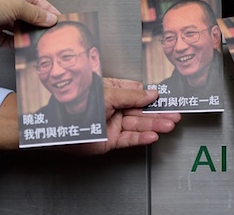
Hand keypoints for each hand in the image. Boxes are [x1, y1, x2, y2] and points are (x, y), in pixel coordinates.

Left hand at [0, 0, 59, 47]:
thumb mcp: (16, 4)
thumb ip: (35, 13)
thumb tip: (50, 18)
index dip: (47, 9)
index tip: (57, 18)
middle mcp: (5, 3)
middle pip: (29, 15)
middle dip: (39, 23)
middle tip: (51, 31)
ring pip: (20, 28)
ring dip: (29, 34)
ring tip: (40, 38)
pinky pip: (10, 40)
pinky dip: (18, 43)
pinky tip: (25, 44)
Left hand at [66, 78, 180, 155]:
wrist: (59, 124)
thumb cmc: (77, 102)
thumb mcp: (110, 93)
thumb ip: (132, 95)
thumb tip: (150, 93)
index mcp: (113, 92)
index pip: (138, 94)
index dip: (153, 97)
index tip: (166, 99)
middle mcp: (114, 108)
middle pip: (141, 111)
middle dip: (158, 113)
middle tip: (174, 114)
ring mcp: (113, 125)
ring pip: (138, 125)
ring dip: (155, 125)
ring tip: (168, 124)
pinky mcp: (110, 140)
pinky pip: (129, 139)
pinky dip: (142, 137)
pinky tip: (153, 135)